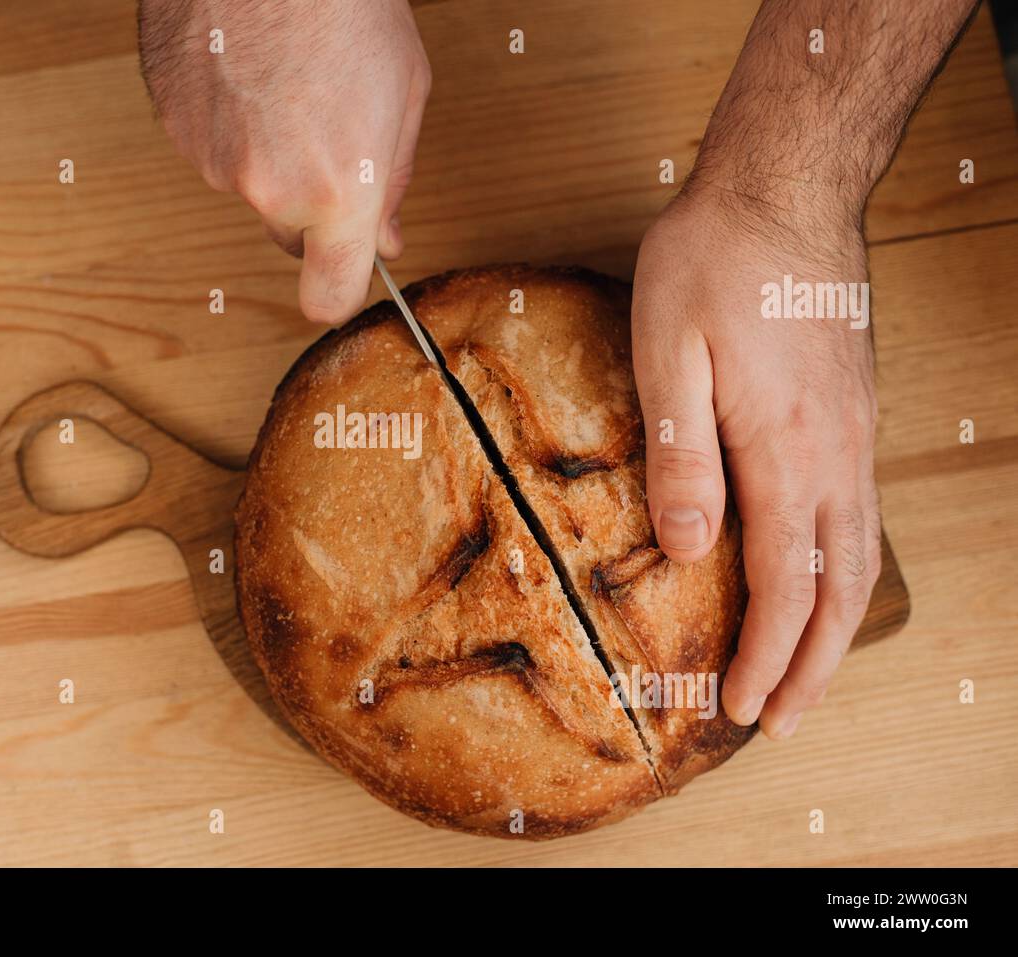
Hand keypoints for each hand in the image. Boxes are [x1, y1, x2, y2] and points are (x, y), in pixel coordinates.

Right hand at [138, 0, 430, 322]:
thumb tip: (384, 236)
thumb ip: (391, 180)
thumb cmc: (343, 2)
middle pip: (289, 234)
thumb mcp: (404, 91)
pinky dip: (228, 120)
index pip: (327, 297)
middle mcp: (269, 190)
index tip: (342, 277)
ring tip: (286, 81)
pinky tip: (247, 71)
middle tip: (327, 131)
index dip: (336, 290)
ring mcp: (213, 161)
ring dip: (267, 151)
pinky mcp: (176, 127)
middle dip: (310, 204)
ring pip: (248, 184)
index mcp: (337, 192)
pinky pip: (210, 146)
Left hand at [631, 183, 880, 739]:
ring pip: (859, 555)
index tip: (740, 706)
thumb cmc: (714, 261)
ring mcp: (854, 432)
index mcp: (785, 448)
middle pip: (839, 587)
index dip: (766, 654)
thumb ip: (681, 457)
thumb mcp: (669, 352)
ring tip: (808, 676)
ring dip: (836, 627)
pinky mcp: (851, 412)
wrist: (786, 187)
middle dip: (813, 664)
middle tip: (781, 719)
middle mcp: (835, 453)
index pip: (785, 583)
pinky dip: (842, 572)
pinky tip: (819, 582)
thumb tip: (690, 552)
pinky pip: (858, 514)